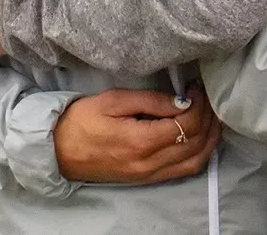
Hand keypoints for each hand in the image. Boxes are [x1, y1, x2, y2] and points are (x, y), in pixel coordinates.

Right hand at [54, 86, 220, 184]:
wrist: (55, 151)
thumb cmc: (81, 121)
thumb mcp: (114, 100)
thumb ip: (152, 101)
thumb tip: (183, 101)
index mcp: (141, 142)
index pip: (187, 124)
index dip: (199, 103)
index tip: (196, 87)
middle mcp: (149, 163)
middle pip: (197, 142)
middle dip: (209, 117)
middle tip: (206, 97)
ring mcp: (148, 175)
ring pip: (196, 160)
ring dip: (210, 138)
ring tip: (211, 114)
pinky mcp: (146, 179)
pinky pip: (183, 170)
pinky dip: (199, 153)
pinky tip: (201, 136)